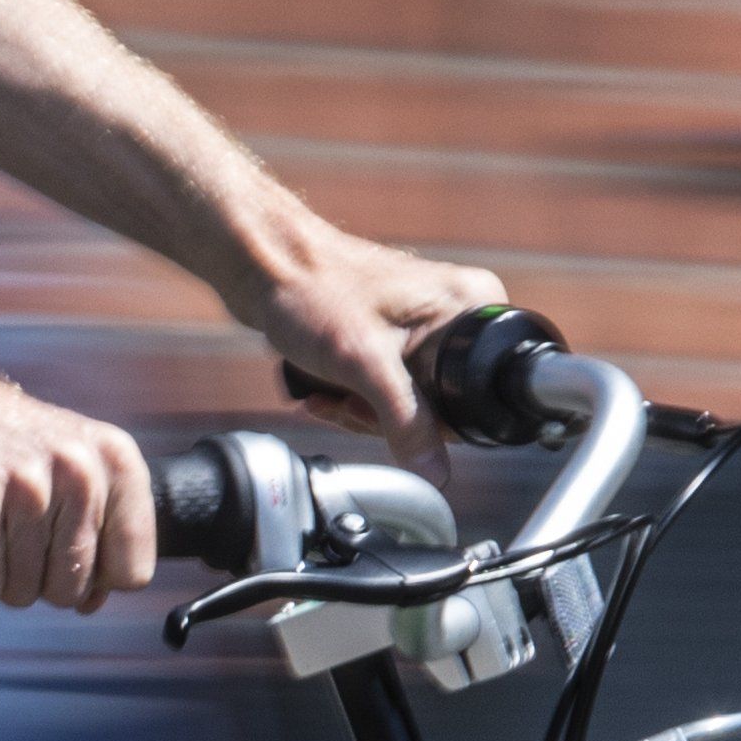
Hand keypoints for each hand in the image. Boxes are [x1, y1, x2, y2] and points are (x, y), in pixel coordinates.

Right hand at [0, 360, 160, 611]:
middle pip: (73, 591)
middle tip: (2, 532)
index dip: (91, 579)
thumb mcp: (64, 462)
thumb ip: (91, 529)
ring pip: (23, 593)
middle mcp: (79, 471)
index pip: (132, 571)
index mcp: (113, 459)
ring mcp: (28, 488)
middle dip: (31, 578)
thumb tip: (92, 602)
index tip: (56, 554)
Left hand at [247, 236, 511, 435]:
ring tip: (331, 392)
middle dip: (388, 416)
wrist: (261, 266)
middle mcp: (454, 310)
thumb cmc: (312, 292)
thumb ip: (407, 422)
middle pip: (443, 402)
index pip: (479, 392)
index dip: (435, 420)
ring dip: (363, 410)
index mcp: (471, 304)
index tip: (389, 414)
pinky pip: (386, 388)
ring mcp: (423, 323)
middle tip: (351, 399)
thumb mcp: (365, 365)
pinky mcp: (392, 335)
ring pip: (409, 400)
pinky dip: (353, 397)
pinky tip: (325, 391)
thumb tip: (436, 473)